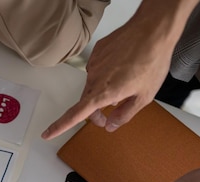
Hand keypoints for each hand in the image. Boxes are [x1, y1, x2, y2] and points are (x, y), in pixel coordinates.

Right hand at [41, 0, 197, 139]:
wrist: (153, 30)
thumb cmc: (152, 61)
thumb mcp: (144, 96)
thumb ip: (125, 114)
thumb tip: (111, 125)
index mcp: (103, 93)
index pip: (75, 114)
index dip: (59, 126)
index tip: (47, 134)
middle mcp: (94, 78)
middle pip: (87, 102)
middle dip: (95, 113)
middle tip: (108, 118)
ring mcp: (94, 64)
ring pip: (94, 85)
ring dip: (104, 91)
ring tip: (126, 84)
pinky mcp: (97, 52)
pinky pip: (98, 69)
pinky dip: (107, 74)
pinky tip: (123, 69)